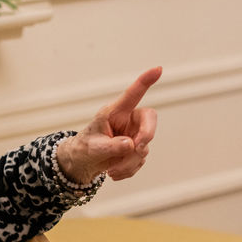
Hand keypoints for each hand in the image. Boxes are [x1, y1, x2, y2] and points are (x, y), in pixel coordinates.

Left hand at [58, 66, 160, 183]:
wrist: (83, 164)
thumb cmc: (85, 149)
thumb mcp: (93, 148)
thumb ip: (111, 146)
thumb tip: (131, 145)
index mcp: (115, 112)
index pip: (132, 95)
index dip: (145, 82)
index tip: (158, 69)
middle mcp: (128, 121)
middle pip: (150, 119)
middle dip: (146, 135)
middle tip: (136, 148)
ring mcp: (134, 135)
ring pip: (144, 146)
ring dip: (129, 161)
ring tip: (110, 169)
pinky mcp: (137, 149)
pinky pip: (141, 159)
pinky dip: (129, 169)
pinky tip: (114, 172)